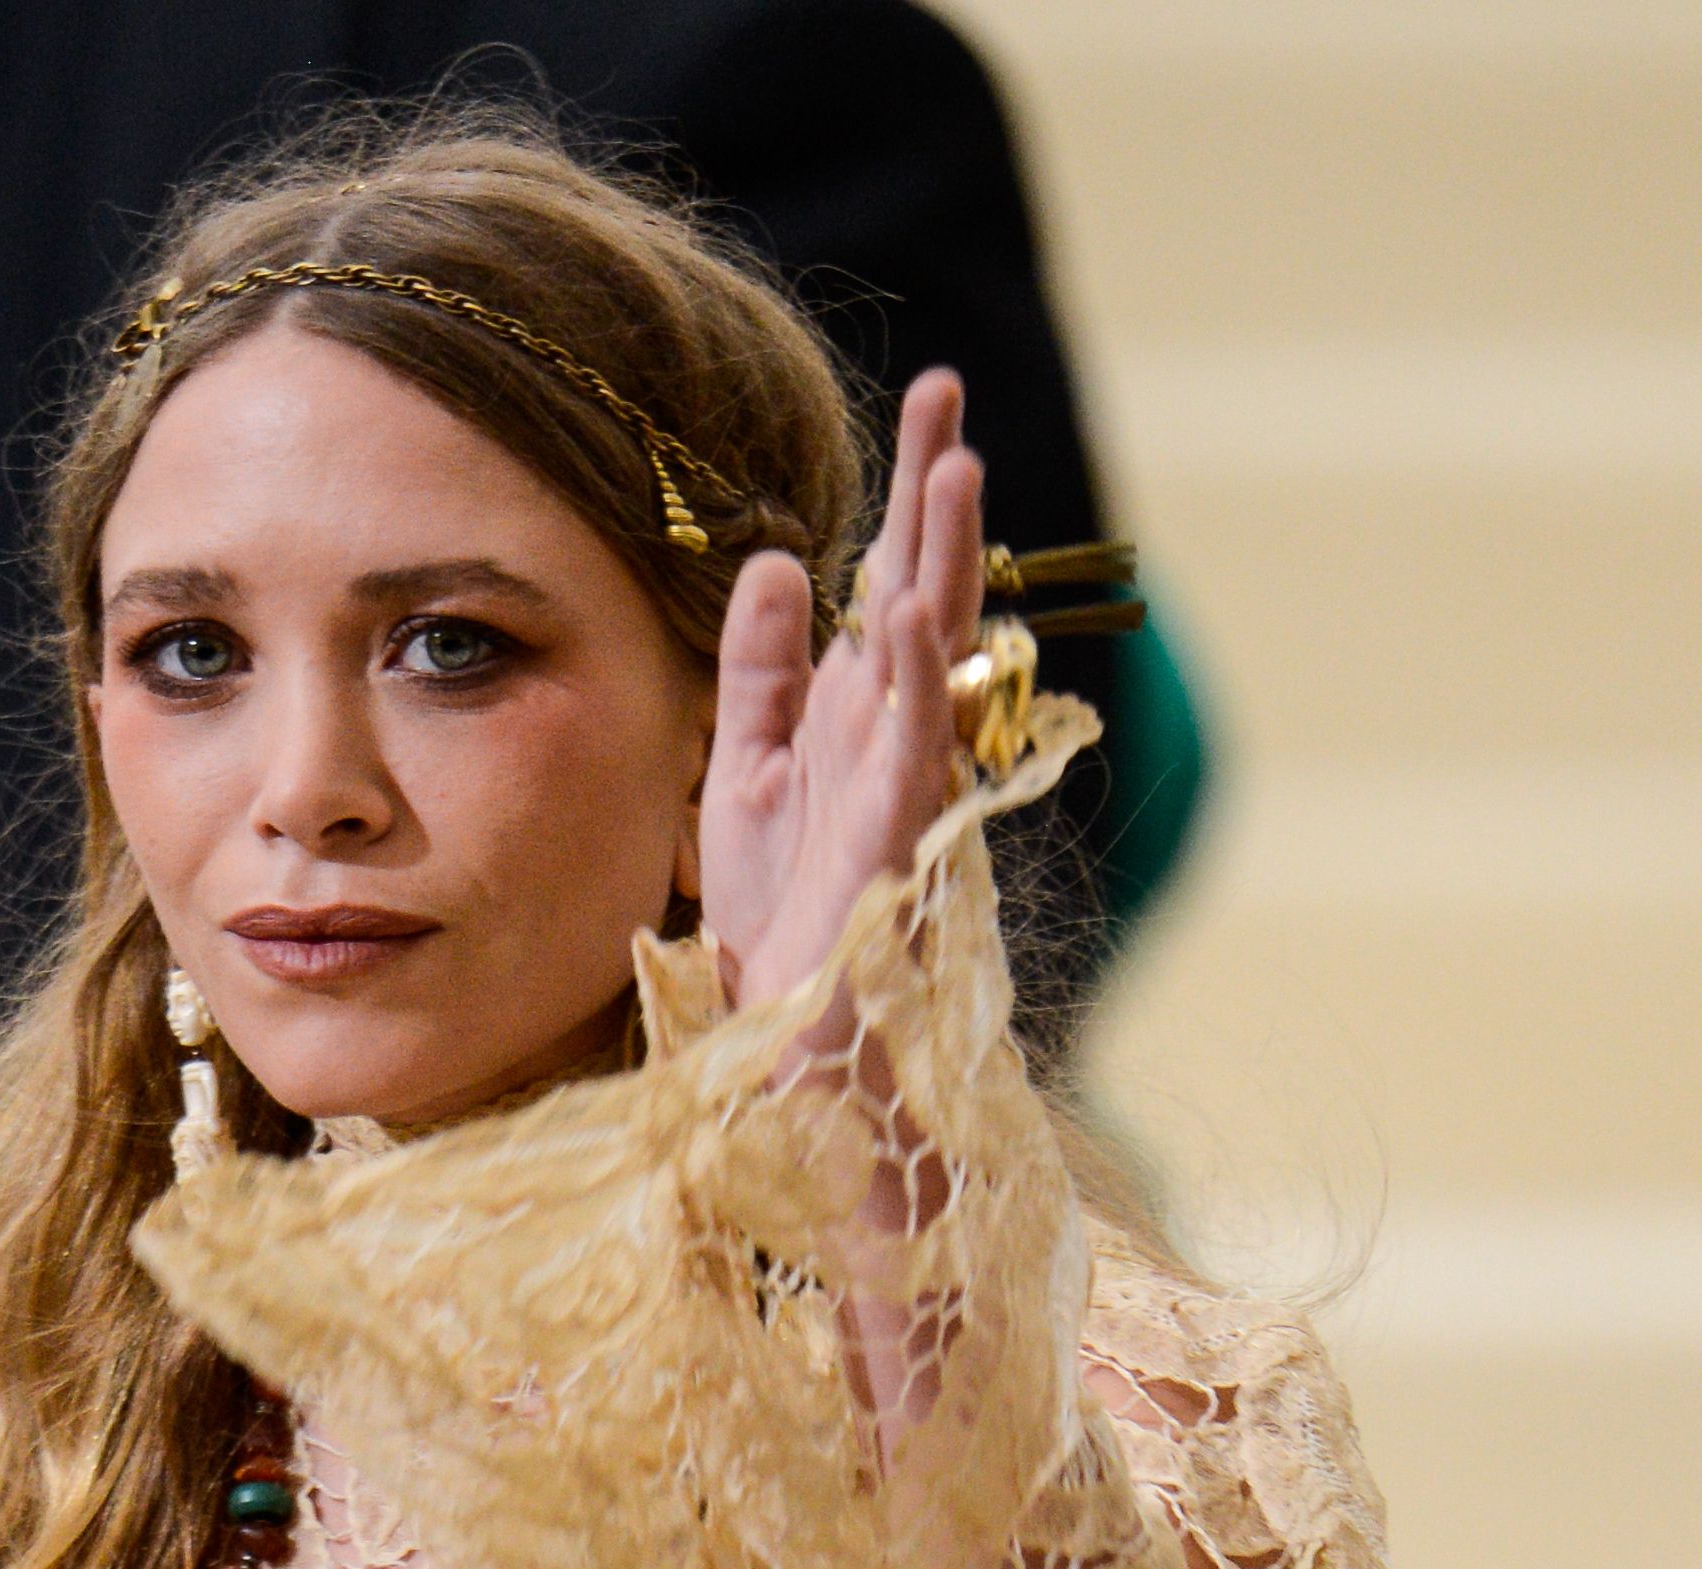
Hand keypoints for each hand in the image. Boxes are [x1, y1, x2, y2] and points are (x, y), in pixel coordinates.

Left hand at [699, 369, 984, 1015]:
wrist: (787, 1040)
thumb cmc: (776, 920)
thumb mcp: (745, 769)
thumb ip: (760, 670)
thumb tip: (779, 563)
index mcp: (854, 714)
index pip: (885, 586)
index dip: (903, 500)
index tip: (927, 407)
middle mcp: (889, 735)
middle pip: (918, 592)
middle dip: (934, 496)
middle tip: (949, 394)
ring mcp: (901, 781)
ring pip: (932, 652)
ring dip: (942, 559)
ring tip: (957, 467)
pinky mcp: (895, 836)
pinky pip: (912, 745)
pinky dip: (914, 680)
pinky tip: (911, 617)